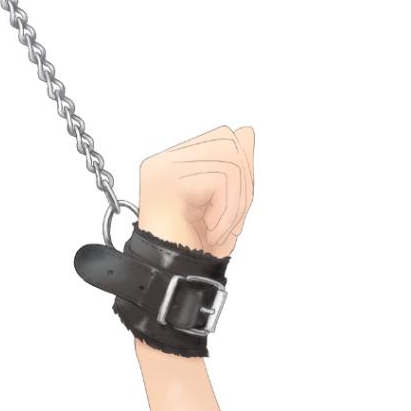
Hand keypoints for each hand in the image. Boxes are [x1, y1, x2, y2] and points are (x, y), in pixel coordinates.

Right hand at [137, 125, 254, 257]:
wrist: (173, 279)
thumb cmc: (194, 247)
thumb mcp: (227, 203)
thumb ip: (236, 167)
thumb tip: (246, 132)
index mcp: (175, 162)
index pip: (223, 138)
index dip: (242, 173)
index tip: (229, 209)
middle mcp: (164, 160)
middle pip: (227, 141)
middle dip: (241, 185)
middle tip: (224, 219)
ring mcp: (164, 168)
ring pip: (228, 159)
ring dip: (233, 203)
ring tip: (215, 226)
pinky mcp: (167, 179)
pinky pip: (220, 177)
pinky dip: (225, 210)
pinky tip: (209, 228)